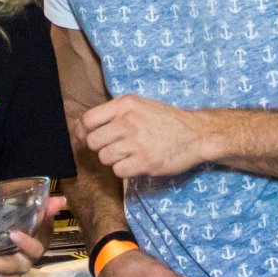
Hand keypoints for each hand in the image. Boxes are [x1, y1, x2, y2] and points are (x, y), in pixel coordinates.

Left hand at [0, 194, 64, 276]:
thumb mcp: (39, 219)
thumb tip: (61, 199)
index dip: (25, 244)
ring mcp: (5, 272)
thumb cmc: (31, 229)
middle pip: (6, 268)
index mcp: (34, 252)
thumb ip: (46, 209)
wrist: (22, 243)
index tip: (13, 233)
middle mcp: (21, 266)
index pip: (33, 250)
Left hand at [81, 95, 212, 178]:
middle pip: (93, 141)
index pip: (88, 120)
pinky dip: (125, 170)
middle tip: (115, 147)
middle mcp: (129, 121)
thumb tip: (82, 127)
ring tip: (128, 155)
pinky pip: (119, 171)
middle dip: (101, 147)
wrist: (196, 134)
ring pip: (104, 157)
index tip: (94, 137)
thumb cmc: (165, 120)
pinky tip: (136, 163)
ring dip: (113, 160)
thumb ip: (114, 113)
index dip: (86, 131)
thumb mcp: (140, 106)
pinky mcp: (145, 161)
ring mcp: (137, 142)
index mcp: (126, 105)